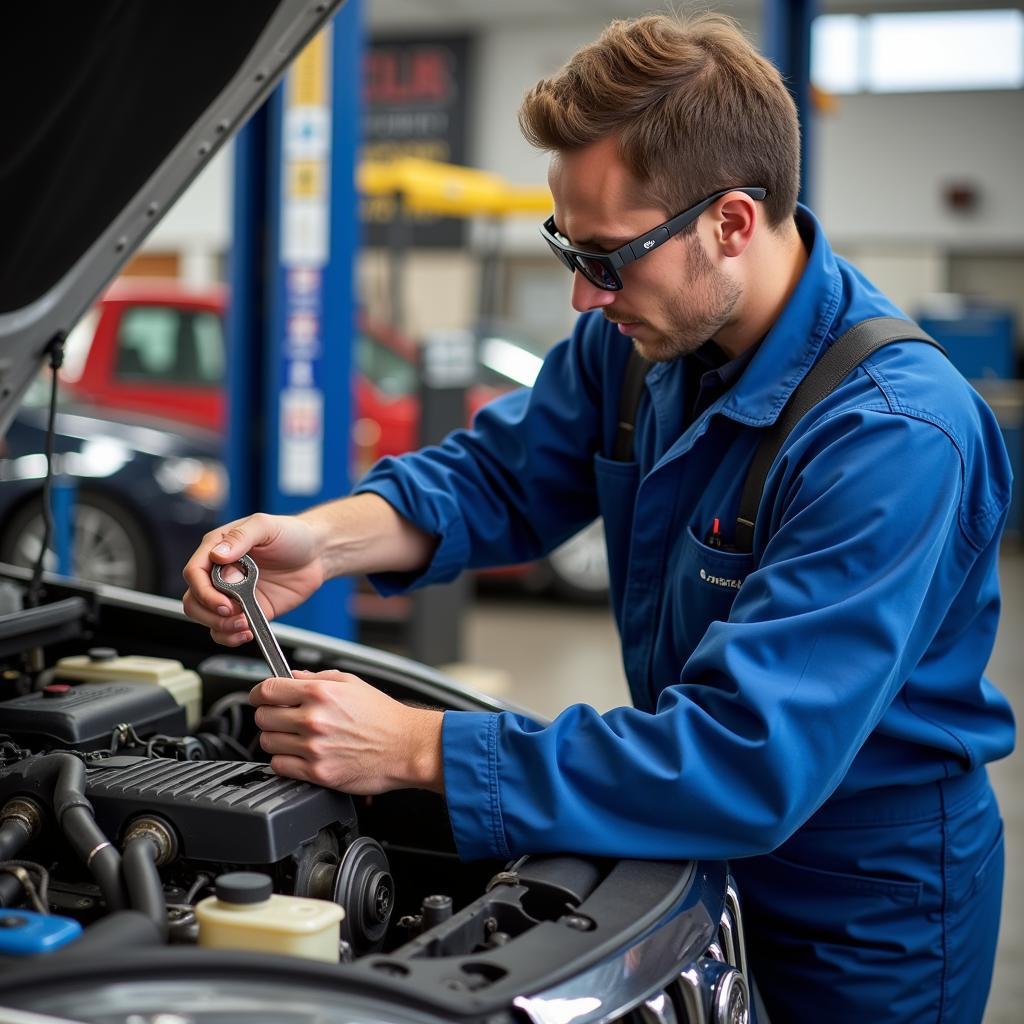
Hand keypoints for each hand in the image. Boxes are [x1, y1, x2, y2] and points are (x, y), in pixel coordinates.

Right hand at [182, 513, 325, 645]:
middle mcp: (220, 573)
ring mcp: (233, 594)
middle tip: (233, 613)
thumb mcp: (266, 526)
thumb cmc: (291, 533)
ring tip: (242, 625)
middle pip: (194, 600)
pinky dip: (230, 636)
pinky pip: (226, 630)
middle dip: (210, 612)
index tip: (224, 601)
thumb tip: (218, 555)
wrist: (318, 553)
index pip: (194, 573)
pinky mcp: (248, 610)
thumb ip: (241, 537)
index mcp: (217, 549)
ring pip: (206, 618)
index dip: (204, 591)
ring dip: (219, 627)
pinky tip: (246, 632)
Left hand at [250, 670, 444, 795]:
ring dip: (276, 739)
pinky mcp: (317, 773)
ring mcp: (314, 748)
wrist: (407, 747)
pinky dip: (284, 761)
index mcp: (320, 693)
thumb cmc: (384, 717)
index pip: (267, 690)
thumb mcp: (352, 683)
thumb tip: (292, 676)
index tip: (261, 697)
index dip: (260, 693)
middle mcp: (313, 719)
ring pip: (267, 743)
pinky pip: (280, 767)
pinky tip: (299, 755)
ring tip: (294, 737)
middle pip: (262, 717)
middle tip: (282, 717)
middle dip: (269, 715)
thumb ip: (317, 677)